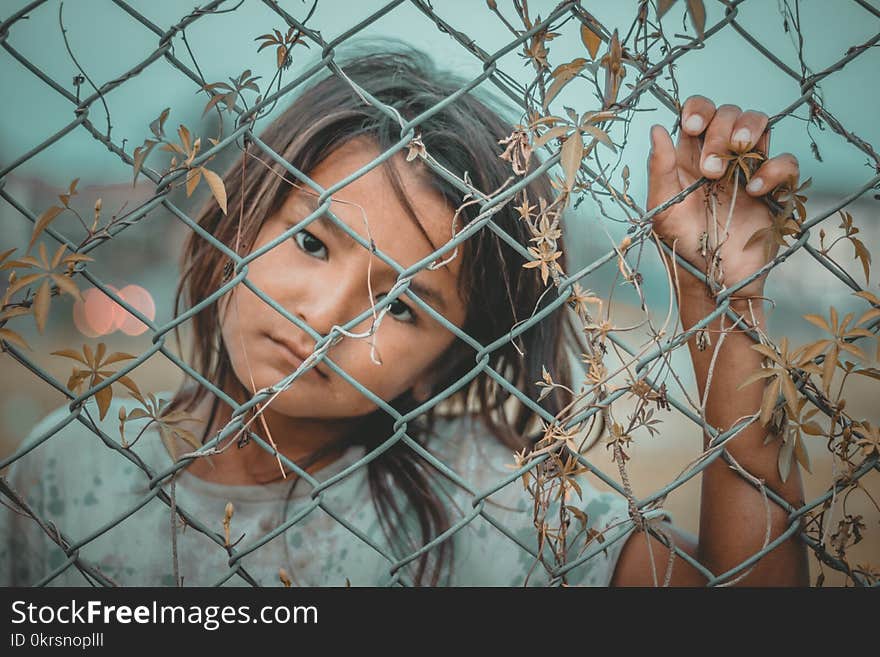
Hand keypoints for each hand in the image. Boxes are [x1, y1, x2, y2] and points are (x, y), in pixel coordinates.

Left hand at [646, 96, 799, 305]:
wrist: (713, 281)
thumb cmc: (682, 248)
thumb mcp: (662, 210)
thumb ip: (660, 170)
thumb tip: (657, 128)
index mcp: (689, 158)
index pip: (698, 113)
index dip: (698, 109)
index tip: (691, 127)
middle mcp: (719, 158)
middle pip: (729, 114)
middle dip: (719, 130)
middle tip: (709, 170)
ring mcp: (748, 171)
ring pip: (759, 125)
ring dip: (748, 131)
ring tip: (732, 163)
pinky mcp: (774, 189)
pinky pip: (785, 161)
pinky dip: (773, 168)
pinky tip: (755, 190)